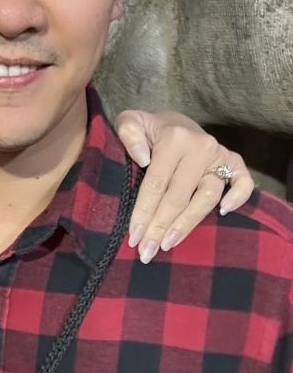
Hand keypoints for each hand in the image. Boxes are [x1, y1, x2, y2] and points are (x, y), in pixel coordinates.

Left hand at [115, 110, 253, 263]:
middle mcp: (200, 147)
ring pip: (206, 197)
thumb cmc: (148, 128)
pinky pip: (243, 182)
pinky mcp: (234, 162)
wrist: (174, 122)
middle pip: (179, 196)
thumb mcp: (130, 121)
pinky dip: (238, 198)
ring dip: (187, 224)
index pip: (156, 183)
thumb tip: (142, 158)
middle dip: (160, 226)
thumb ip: (129, 134)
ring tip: (168, 244)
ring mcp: (219, 156)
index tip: (133, 236)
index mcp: (173, 138)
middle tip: (146, 251)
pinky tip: (224, 214)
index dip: (143, 212)